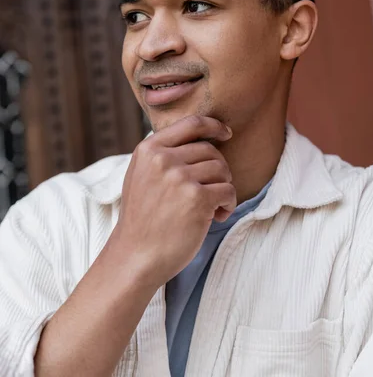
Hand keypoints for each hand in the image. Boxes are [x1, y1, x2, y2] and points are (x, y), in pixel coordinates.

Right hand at [111, 115, 235, 288]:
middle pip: (210, 150)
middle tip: (211, 192)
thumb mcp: (141, 175)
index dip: (214, 125)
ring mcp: (179, 178)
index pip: (191, 124)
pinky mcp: (197, 198)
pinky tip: (217, 216)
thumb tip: (200, 137)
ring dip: (224, 188)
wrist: (136, 256)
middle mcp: (163, 159)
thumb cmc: (143, 219)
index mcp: (149, 149)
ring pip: (222, 170)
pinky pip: (228, 190)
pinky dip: (229, 204)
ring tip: (213, 207)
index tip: (226, 133)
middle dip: (218, 170)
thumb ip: (163, 155)